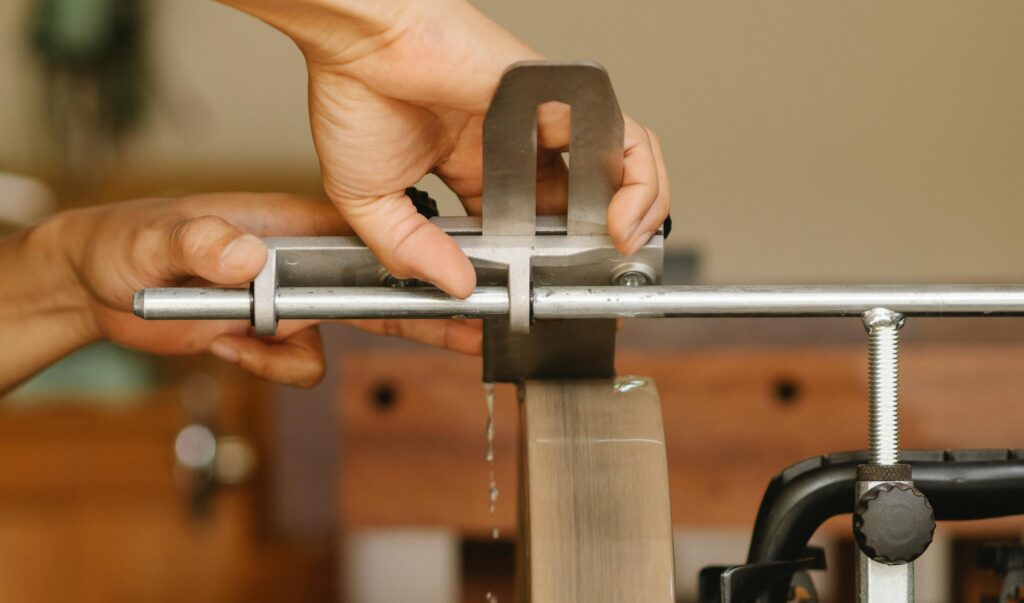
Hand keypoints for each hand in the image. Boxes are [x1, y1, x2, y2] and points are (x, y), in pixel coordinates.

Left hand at [59, 193, 481, 386]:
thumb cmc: (124, 242)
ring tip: (246, 337)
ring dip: (300, 350)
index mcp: (290, 224)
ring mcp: (289, 299)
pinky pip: (302, 364)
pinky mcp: (272, 333)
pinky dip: (272, 367)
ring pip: (338, 337)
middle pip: (382, 290)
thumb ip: (201, 242)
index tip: (461, 278)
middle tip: (476, 332)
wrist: (95, 287)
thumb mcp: (153, 240)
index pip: (372, 238)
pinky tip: (228, 345)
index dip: (420, 258)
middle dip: (427, 315)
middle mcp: (300, 260)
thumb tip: (247, 255)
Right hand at [223, 0, 669, 297]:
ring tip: (621, 255)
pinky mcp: (562, 104)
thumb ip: (409, 250)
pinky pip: (626, 141)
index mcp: (476, 176)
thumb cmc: (356, 96)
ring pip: (616, 175)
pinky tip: (622, 222)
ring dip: (634, 219)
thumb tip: (456, 288)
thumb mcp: (369, 202)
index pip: (527, 231)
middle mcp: (515, 153)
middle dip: (598, 249)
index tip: (547, 299)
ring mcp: (542, 128)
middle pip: (580, 206)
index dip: (543, 265)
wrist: (363, 40)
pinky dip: (640, 183)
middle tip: (599, 284)